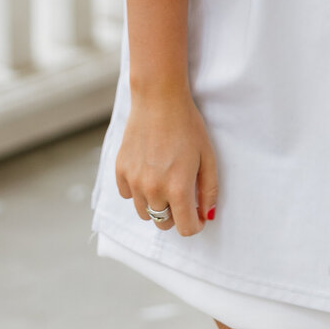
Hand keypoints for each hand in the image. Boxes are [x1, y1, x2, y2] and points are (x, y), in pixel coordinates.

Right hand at [115, 86, 218, 236]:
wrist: (158, 99)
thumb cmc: (187, 126)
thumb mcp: (208, 157)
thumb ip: (209, 190)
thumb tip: (207, 215)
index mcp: (177, 188)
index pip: (185, 228)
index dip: (195, 225)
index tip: (198, 216)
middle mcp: (152, 190)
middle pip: (163, 224)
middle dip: (176, 215)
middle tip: (183, 193)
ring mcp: (133, 181)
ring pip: (145, 212)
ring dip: (157, 204)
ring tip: (165, 181)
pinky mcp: (120, 171)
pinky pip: (128, 195)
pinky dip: (138, 190)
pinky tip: (148, 171)